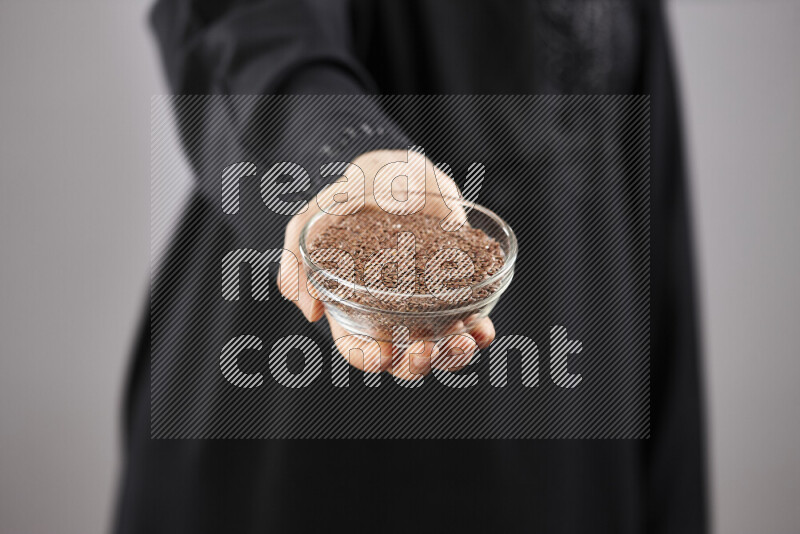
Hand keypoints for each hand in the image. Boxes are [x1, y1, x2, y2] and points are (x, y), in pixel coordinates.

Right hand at [278, 149, 494, 379]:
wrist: (403, 168)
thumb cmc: (355, 192)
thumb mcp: (317, 213)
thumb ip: (297, 254)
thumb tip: (309, 309)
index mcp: (354, 302)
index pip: (356, 344)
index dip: (366, 357)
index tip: (382, 355)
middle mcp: (391, 310)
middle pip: (401, 357)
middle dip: (415, 363)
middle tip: (425, 349)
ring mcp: (428, 302)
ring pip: (438, 347)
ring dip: (452, 355)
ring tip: (463, 341)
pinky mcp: (459, 289)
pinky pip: (470, 322)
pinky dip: (478, 332)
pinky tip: (483, 328)